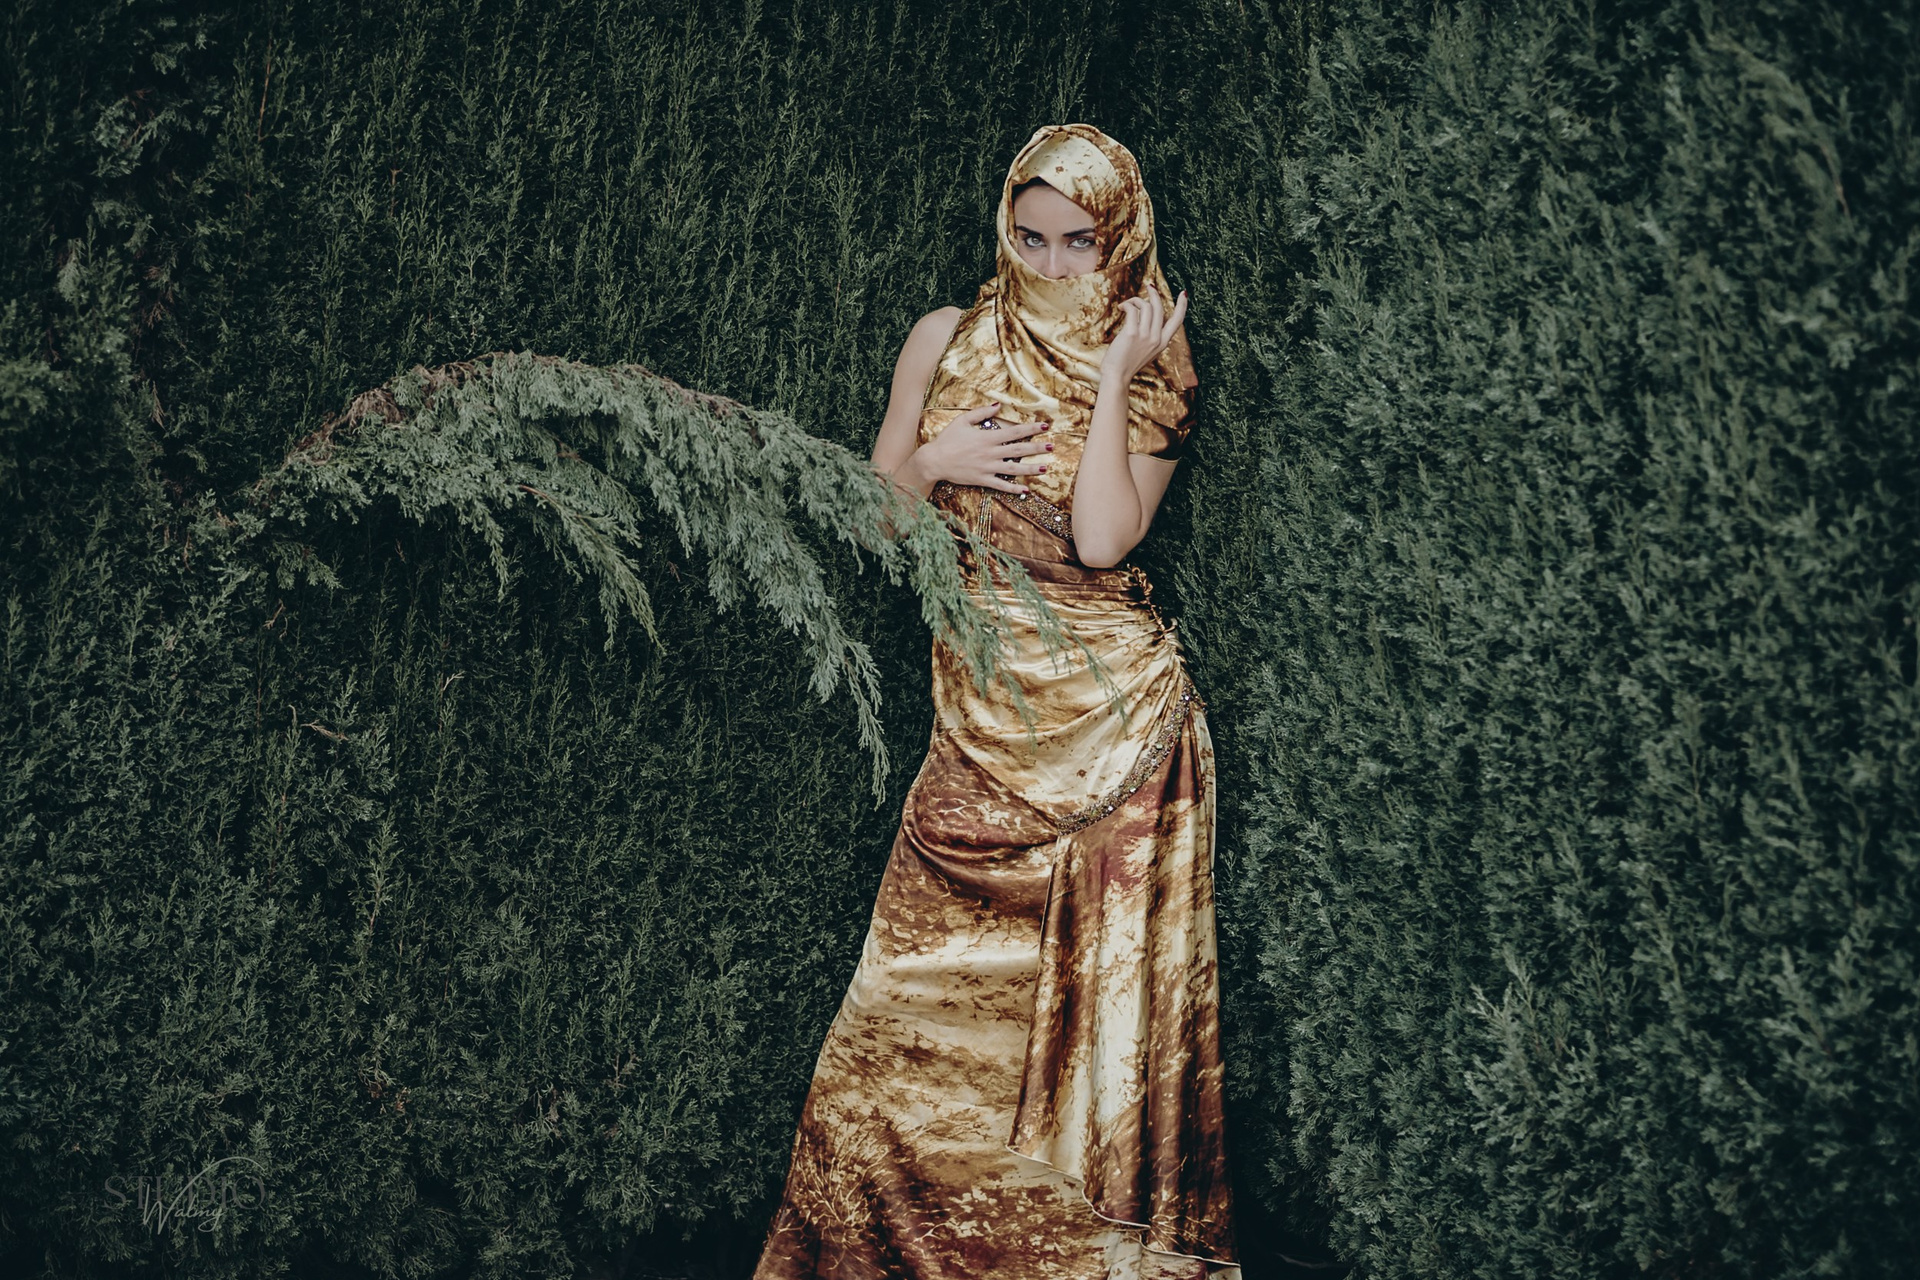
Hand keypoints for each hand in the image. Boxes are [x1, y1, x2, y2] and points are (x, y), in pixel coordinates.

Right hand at [913, 403, 1052, 493]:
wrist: (934, 460)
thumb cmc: (947, 439)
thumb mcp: (963, 420)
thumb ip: (982, 412)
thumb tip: (998, 405)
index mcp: (988, 437)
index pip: (1015, 432)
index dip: (1031, 429)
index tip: (1044, 426)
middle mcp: (991, 453)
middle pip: (1018, 450)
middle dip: (1036, 448)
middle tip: (1051, 446)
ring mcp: (988, 468)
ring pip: (1014, 469)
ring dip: (1030, 469)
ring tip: (1044, 468)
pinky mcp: (982, 480)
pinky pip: (1001, 485)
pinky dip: (1013, 488)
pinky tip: (1025, 490)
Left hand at [1100, 282, 1188, 384]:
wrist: (1117, 376)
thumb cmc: (1127, 364)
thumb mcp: (1147, 352)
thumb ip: (1151, 337)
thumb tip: (1147, 317)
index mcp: (1162, 343)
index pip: (1177, 321)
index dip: (1182, 306)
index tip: (1184, 293)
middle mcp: (1156, 338)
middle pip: (1159, 308)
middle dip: (1154, 293)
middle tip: (1148, 286)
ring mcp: (1145, 336)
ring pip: (1146, 306)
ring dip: (1135, 300)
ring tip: (1126, 305)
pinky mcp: (1132, 334)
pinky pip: (1132, 310)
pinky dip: (1127, 305)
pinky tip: (1121, 308)